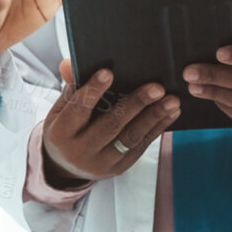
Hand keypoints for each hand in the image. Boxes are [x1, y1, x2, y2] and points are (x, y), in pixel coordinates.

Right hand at [40, 59, 178, 186]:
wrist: (66, 167)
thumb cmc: (66, 129)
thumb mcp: (60, 109)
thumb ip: (70, 87)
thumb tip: (69, 64)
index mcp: (61, 134)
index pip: (77, 110)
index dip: (92, 91)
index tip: (108, 72)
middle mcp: (80, 151)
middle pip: (110, 125)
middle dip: (135, 104)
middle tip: (156, 87)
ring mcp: (101, 162)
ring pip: (130, 138)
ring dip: (153, 117)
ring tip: (171, 100)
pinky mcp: (119, 168)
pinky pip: (140, 147)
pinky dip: (157, 129)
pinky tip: (170, 113)